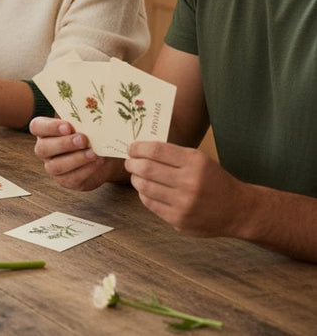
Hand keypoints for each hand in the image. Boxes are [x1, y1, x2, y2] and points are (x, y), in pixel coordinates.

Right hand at [30, 117, 124, 190]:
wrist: (104, 154)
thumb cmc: (91, 133)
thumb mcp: (85, 121)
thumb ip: (81, 113)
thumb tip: (88, 100)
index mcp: (45, 131)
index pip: (37, 127)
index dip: (50, 127)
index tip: (68, 126)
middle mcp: (45, 149)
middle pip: (43, 148)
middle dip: (64, 144)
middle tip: (83, 139)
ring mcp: (53, 167)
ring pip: (56, 166)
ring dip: (76, 159)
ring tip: (93, 153)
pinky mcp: (66, 181)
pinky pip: (71, 178)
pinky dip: (86, 170)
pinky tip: (98, 162)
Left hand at [126, 141, 244, 236]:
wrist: (238, 210)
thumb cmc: (215, 181)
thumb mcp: (200, 160)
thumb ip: (173, 156)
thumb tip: (140, 150)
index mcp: (195, 162)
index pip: (156, 150)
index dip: (138, 148)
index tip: (131, 148)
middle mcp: (190, 182)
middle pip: (147, 168)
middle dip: (132, 163)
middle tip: (130, 162)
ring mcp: (184, 203)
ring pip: (145, 187)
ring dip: (136, 179)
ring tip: (136, 176)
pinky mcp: (178, 219)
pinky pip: (150, 203)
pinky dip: (144, 194)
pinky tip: (146, 190)